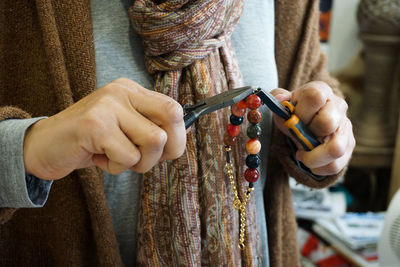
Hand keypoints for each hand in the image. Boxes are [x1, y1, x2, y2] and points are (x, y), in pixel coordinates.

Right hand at [23, 78, 185, 179]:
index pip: (175, 109)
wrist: (44, 146)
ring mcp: (108, 105)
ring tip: (113, 156)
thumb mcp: (124, 130)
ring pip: (154, 141)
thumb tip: (178, 143)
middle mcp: (122, 91)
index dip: (177, 138)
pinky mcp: (95, 124)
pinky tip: (97, 157)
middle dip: (164, 150)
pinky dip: (116, 168)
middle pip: (172, 117)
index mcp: (132, 91)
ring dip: (137, 163)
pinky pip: (128, 156)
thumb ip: (150, 129)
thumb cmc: (90, 142)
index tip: (162, 153)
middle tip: (140, 158)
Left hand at [271, 81, 354, 175]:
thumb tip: (279, 100)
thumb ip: (278, 99)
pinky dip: (318, 168)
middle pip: (327, 123)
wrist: (310, 119)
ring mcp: (346, 127)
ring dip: (312, 158)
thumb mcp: (284, 103)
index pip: (315, 97)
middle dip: (306, 135)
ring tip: (301, 154)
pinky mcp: (349, 146)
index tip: (292, 118)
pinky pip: (335, 165)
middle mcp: (338, 106)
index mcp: (321, 91)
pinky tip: (309, 161)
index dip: (301, 112)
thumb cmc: (296, 111)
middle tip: (296, 136)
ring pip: (336, 149)